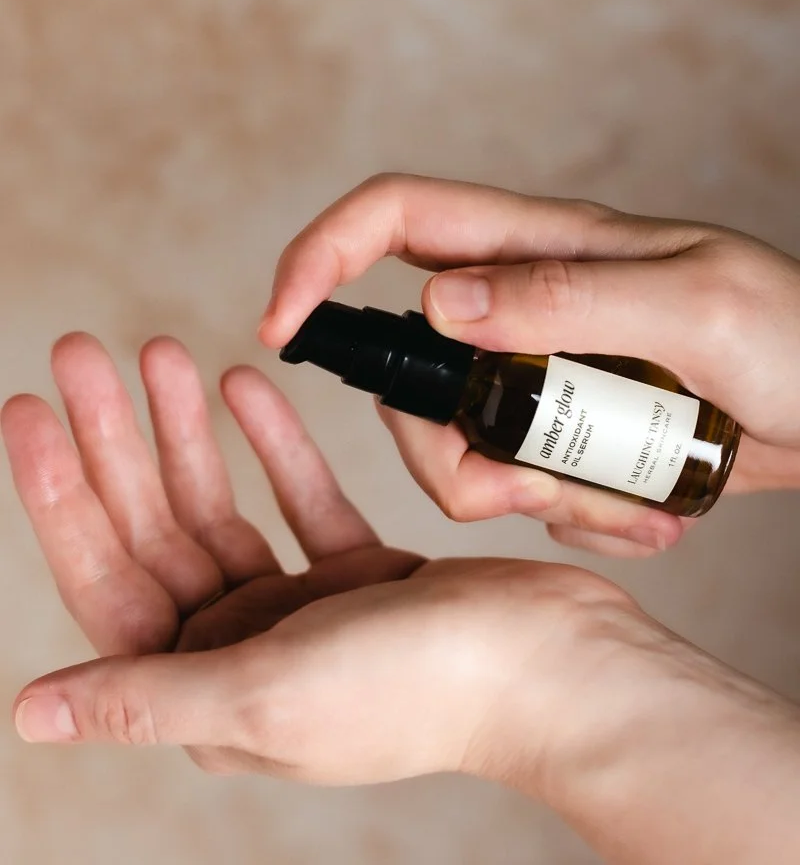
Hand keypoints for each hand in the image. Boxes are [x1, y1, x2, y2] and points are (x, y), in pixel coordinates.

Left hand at [3, 333, 633, 783]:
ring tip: (163, 350)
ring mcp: (304, 612)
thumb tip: (31, 714)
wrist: (558, 665)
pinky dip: (271, 442)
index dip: (60, 494)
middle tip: (84, 350)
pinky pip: (297, 495)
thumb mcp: (266, 694)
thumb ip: (146, 696)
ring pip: (221, 504)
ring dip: (188, 430)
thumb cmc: (421, 691)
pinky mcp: (360, 572)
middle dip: (117, 438)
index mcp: (207, 693)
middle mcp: (245, 654)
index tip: (28, 408)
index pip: (105, 578)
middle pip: (156, 529)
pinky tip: (243, 385)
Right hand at [259, 172, 799, 556]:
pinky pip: (522, 487)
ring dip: (525, 499)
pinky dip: (573, 518)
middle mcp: (523, 307)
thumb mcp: (693, 305)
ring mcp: (540, 375)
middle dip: (445, 451)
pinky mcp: (566, 436)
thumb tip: (438, 300)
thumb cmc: (796, 335)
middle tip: (527, 490)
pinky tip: (648, 517)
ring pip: (460, 447)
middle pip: (409, 374)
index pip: (394, 219)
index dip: (319, 258)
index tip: (280, 331)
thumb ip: (566, 296)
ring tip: (623, 506)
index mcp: (541, 247)